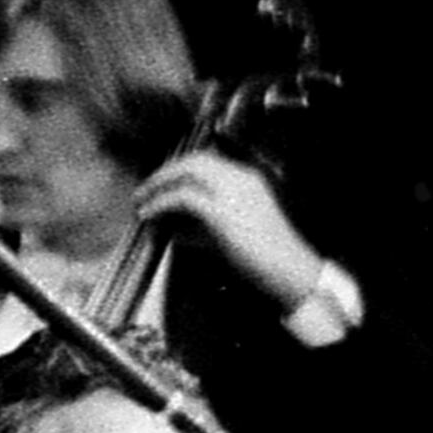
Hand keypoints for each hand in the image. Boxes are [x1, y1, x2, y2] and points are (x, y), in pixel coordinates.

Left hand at [134, 153, 326, 317]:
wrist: (291, 272)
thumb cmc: (266, 260)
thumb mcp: (232, 237)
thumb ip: (204, 230)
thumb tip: (176, 232)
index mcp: (249, 180)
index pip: (208, 161)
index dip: (180, 169)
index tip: (162, 182)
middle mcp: (241, 179)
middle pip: (195, 160)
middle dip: (166, 172)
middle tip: (146, 189)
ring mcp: (233, 192)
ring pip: (186, 171)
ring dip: (159, 184)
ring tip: (141, 200)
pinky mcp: (222, 211)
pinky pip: (181, 197)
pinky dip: (160, 204)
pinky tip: (148, 214)